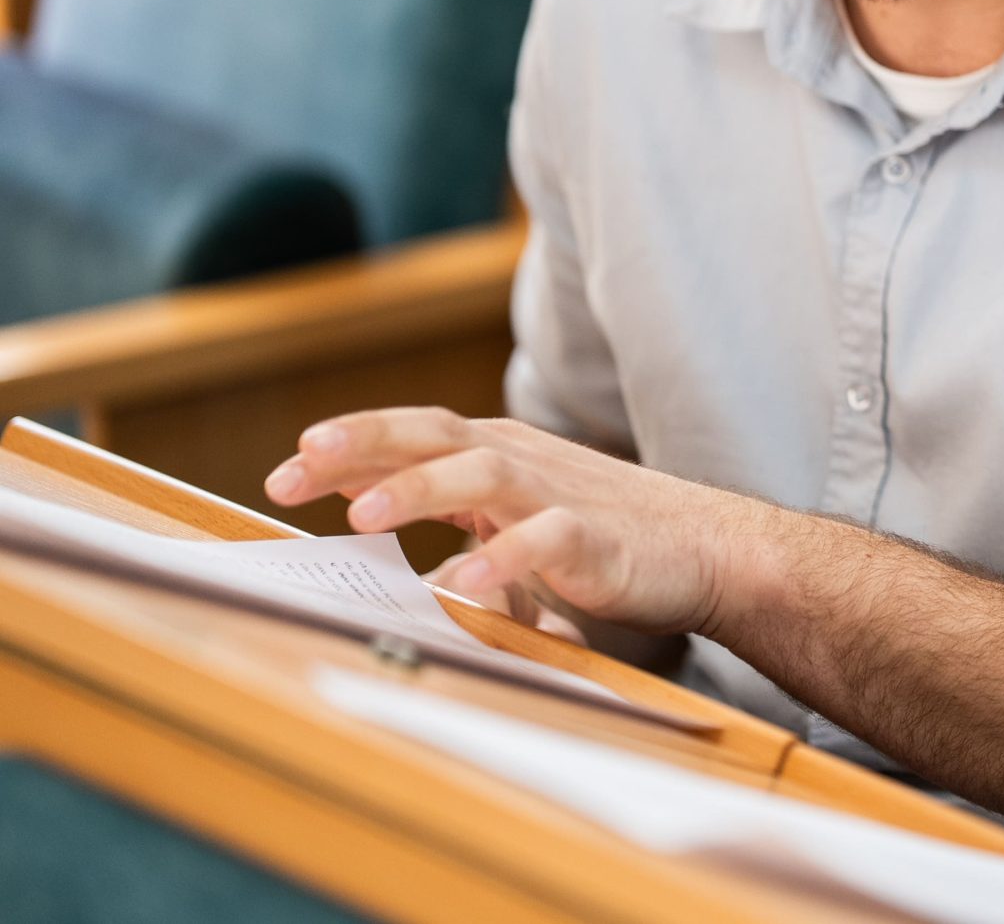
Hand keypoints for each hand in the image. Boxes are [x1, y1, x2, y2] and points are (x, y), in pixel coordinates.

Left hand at [265, 410, 765, 635]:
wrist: (707, 548)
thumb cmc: (605, 536)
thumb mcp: (512, 521)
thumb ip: (449, 518)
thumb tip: (369, 528)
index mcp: (495, 454)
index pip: (409, 435)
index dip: (345, 448)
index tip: (281, 474)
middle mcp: (518, 461)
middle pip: (433, 435)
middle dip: (364, 445)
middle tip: (299, 462)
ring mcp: (557, 494)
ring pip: (480, 473)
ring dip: (419, 489)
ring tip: (363, 517)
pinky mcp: (594, 537)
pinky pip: (544, 540)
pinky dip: (502, 559)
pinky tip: (464, 584)